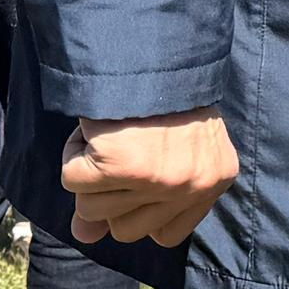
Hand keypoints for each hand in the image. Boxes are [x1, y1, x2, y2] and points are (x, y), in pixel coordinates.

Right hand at [64, 108, 241, 247]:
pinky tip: (96, 128)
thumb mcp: (165, 149)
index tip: (136, 181)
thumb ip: (131, 201)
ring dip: (89, 172)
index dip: (139, 211)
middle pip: (125, 230)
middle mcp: (192, 186)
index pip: (166, 235)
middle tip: (122, 151)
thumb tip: (85, 237)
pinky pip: (73, 181)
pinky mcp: (122, 167)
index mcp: (215, 181)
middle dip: (110, 195)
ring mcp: (158, 180)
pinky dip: (73, 153)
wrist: (151, 50)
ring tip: (111, 135)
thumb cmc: (161, 95)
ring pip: (93, 209)